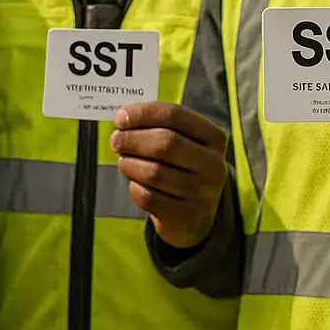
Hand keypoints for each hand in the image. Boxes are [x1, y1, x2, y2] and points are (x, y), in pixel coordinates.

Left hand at [110, 101, 228, 250]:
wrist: (195, 216)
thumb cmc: (182, 167)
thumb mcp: (183, 142)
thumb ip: (158, 126)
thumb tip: (124, 118)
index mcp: (213, 137)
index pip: (175, 115)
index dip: (143, 113)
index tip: (120, 118)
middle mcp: (213, 164)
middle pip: (165, 143)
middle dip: (132, 139)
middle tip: (116, 141)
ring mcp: (201, 193)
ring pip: (154, 172)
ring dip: (130, 164)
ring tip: (124, 162)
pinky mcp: (185, 216)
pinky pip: (148, 197)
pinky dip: (134, 187)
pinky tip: (135, 183)